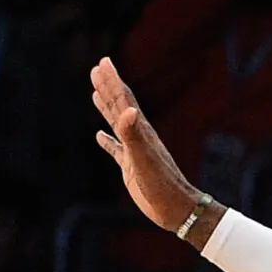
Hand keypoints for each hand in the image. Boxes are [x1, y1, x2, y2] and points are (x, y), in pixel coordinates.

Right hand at [90, 57, 203, 231]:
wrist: (176, 208)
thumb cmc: (162, 184)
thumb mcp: (144, 158)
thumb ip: (133, 134)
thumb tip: (129, 109)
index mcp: (141, 131)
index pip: (124, 100)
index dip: (113, 81)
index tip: (103, 62)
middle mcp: (138, 137)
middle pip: (120, 106)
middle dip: (108, 87)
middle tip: (97, 68)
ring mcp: (134, 151)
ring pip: (117, 124)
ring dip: (106, 108)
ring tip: (95, 93)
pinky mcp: (131, 167)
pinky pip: (116, 149)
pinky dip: (107, 141)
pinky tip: (99, 136)